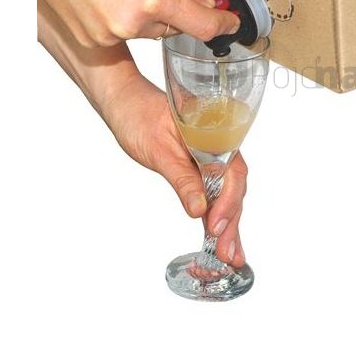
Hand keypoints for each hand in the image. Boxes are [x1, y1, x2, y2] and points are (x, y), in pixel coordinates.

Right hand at [37, 0, 238, 47]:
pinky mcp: (94, 42)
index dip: (223, 26)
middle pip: (176, 28)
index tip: (232, 24)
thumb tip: (205, 4)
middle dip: (175, 9)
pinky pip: (125, 34)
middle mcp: (132, 23)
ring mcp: (110, 35)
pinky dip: (124, 18)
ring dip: (149, 14)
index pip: (203, 26)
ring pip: (150, 32)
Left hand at [103, 71, 247, 267]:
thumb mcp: (158, 151)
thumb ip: (182, 179)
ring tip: (231, 254)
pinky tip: (218, 236)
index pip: (232, 173)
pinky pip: (212, 191)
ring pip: (225, 193)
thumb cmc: (138, 115)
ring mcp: (208, 158)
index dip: (228, 202)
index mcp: (214, 135)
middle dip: (232, 222)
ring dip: (228, 223)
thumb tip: (199, 209)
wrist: (123, 101)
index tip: (216, 225)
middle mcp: (217, 147)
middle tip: (229, 253)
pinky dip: (215, 214)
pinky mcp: (197, 167)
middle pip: (233, 188)